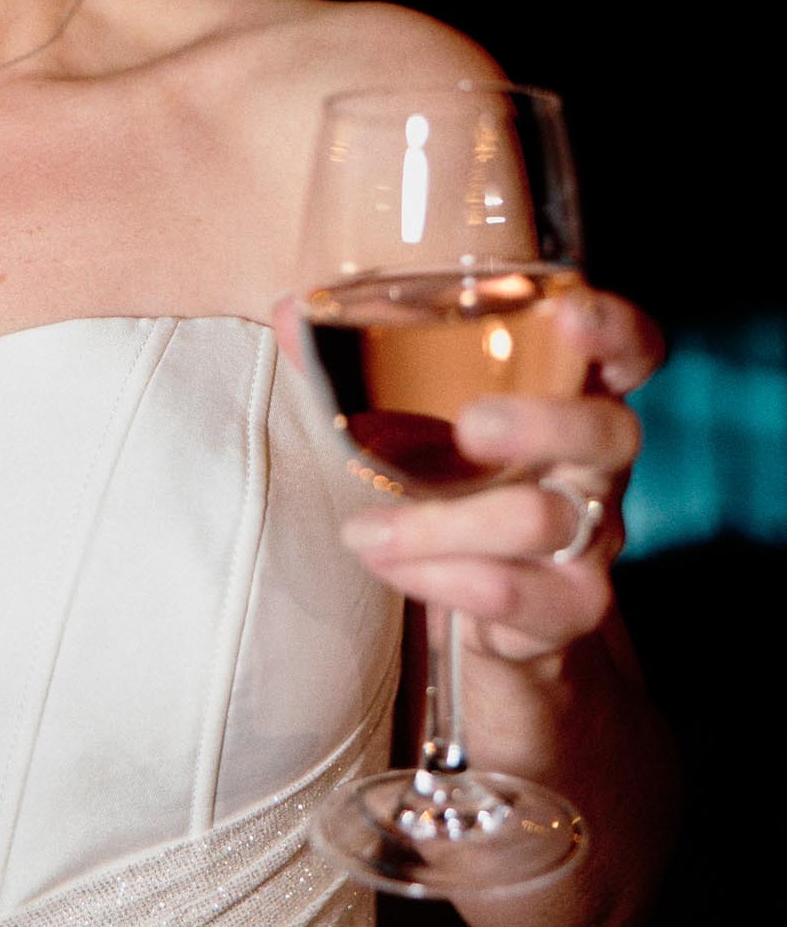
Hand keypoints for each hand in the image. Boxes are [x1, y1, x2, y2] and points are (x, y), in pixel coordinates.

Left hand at [339, 292, 662, 663]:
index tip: (571, 313)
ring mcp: (593, 540)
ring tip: (363, 530)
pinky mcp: (568, 608)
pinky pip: (515, 592)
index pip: (630, 352)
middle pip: (609, 433)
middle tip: (470, 427)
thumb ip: (358, 362)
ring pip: (541, 521)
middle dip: (541, 424)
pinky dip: (440, 579)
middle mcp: (598, 466)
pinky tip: (388, 565)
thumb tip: (294, 311)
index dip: (614, 329)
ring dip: (439, 525)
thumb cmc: (456, 484)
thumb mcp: (418, 422)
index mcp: (572, 399)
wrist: (494, 615)